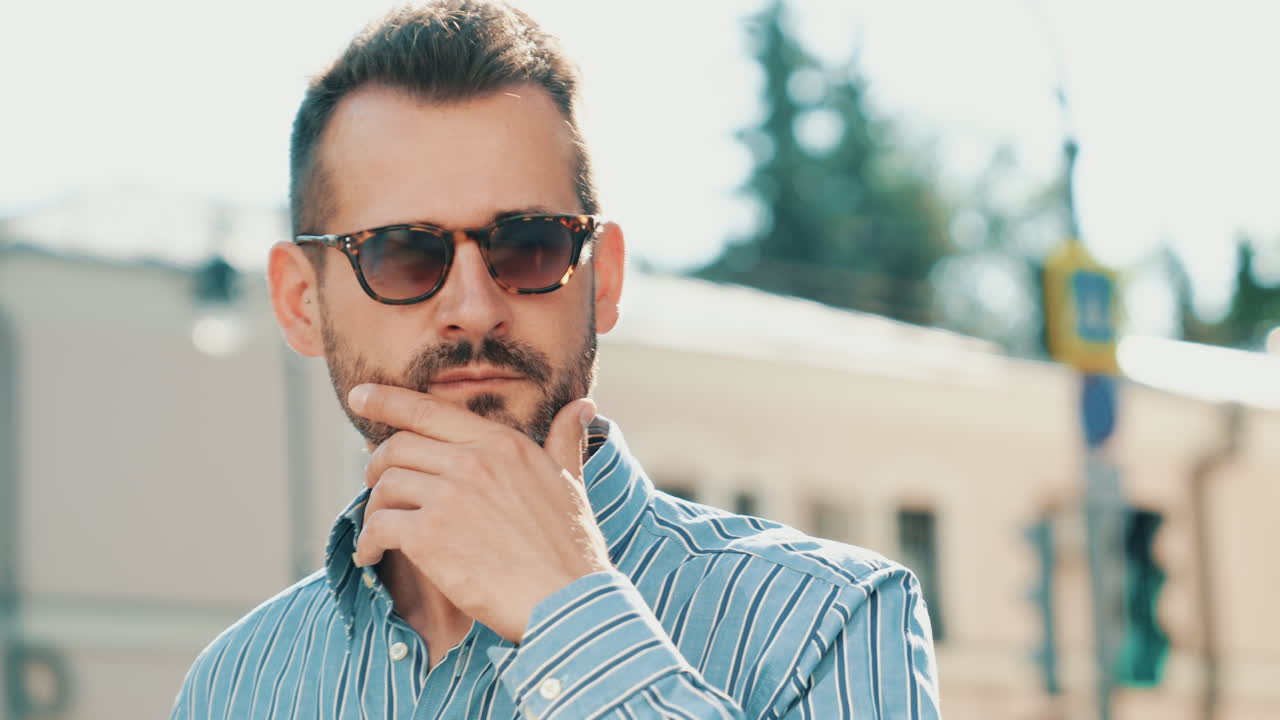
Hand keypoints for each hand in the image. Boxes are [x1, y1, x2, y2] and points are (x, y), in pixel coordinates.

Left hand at [348, 384, 611, 642]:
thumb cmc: (571, 547)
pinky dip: (367, 543)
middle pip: (397, 447)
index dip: (387, 400)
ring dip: (374, 508)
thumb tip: (582, 405)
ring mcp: (449, 497)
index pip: (429, 411)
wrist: (568, 601)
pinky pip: (378, 527)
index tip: (359, 396)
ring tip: (379, 530)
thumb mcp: (570, 482)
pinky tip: (372, 556)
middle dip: (376, 464)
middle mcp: (473, 461)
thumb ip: (565, 440)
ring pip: (384, 486)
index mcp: (502, 444)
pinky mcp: (429, 537)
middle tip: (372, 483)